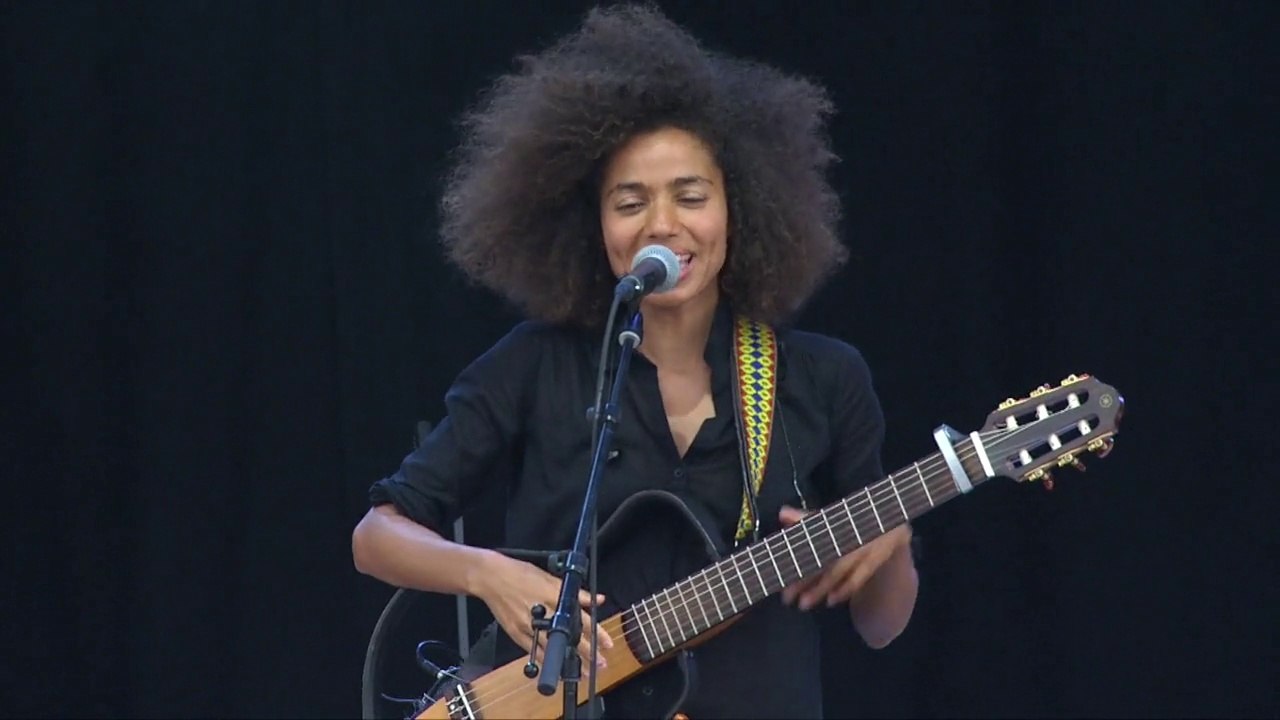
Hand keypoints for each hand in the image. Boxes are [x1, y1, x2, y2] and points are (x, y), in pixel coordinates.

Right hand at [474, 553, 614, 668]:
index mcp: (554, 597)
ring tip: (583, 673)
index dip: (596, 632)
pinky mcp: (516, 632)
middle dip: (587, 652)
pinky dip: (546, 661)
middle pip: (570, 636)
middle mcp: (544, 613)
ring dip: (569, 661)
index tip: (607, 644)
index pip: (581, 618)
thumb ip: (574, 592)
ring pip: (554, 648)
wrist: (491, 577)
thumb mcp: (551, 578)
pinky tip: (556, 670)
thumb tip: (596, 599)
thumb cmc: (520, 573)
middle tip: (601, 664)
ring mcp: (529, 625)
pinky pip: (534, 651)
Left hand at [777, 505, 912, 610]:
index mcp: (833, 523)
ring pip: (838, 571)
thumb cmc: (853, 524)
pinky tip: (830, 600)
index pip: (809, 540)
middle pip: (821, 559)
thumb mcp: (831, 519)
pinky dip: (845, 589)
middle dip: (803, 579)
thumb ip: (806, 519)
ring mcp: (862, 548)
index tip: (780, 570)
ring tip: (803, 604)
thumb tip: (782, 513)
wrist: (893, 524)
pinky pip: (859, 578)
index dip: (794, 555)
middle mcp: (847, 535)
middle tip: (786, 597)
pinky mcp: (875, 559)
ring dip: (820, 589)